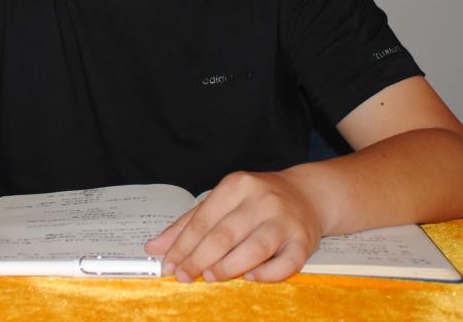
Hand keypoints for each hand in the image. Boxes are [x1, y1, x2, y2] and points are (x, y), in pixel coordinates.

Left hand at [145, 171, 323, 282]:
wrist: (308, 194)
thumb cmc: (257, 201)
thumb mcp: (222, 201)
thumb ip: (188, 224)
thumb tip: (155, 248)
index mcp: (237, 185)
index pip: (203, 219)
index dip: (182, 245)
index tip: (169, 265)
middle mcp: (262, 199)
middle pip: (224, 234)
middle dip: (199, 259)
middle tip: (185, 276)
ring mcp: (285, 220)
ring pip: (253, 248)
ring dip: (228, 267)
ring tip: (210, 277)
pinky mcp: (304, 241)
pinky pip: (285, 264)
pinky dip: (265, 274)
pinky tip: (249, 277)